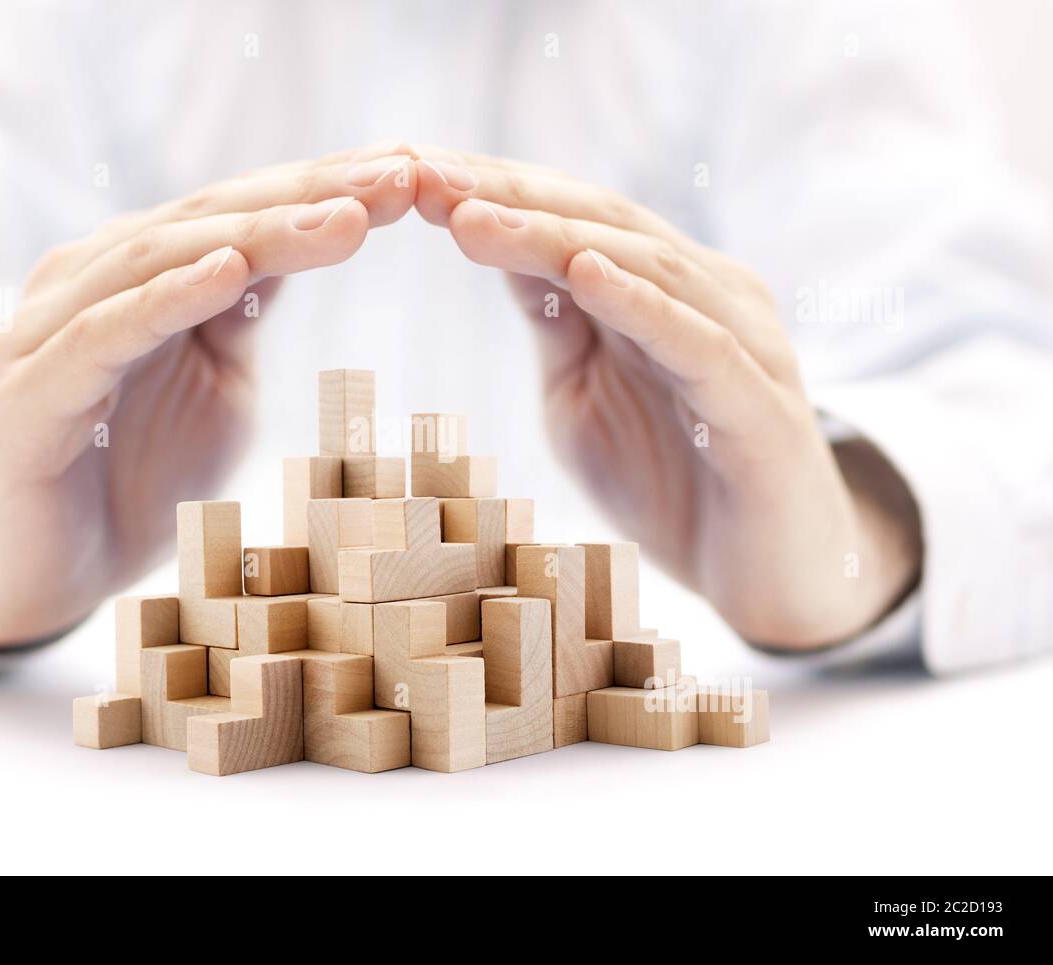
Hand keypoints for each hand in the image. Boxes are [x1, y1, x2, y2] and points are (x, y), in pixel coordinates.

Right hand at [0, 144, 417, 646]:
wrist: (40, 577)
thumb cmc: (135, 477)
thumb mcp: (217, 384)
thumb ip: (246, 315)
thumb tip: (312, 238)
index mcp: (138, 275)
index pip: (240, 215)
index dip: (324, 190)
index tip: (411, 172)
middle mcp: (89, 282)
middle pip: (209, 220)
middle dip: (308, 197)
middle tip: (399, 178)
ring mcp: (49, 332)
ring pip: (159, 260)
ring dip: (257, 234)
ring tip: (343, 217)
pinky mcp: (27, 395)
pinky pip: (103, 335)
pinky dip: (166, 299)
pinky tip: (230, 271)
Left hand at [415, 148, 921, 647]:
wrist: (769, 582)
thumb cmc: (670, 480)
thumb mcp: (582, 393)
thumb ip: (553, 321)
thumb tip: (490, 239)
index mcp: (665, 290)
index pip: (575, 218)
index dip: (495, 191)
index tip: (411, 171)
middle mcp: (711, 297)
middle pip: (605, 224)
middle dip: (509, 198)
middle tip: (425, 176)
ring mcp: (746, 347)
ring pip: (649, 269)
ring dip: (555, 238)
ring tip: (474, 216)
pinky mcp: (764, 412)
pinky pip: (701, 346)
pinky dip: (643, 305)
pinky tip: (586, 274)